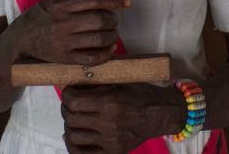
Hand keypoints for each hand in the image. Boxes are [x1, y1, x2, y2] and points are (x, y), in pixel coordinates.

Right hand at [14, 0, 128, 65]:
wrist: (19, 42)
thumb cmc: (43, 17)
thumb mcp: (61, 0)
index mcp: (60, 4)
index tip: (126, 1)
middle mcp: (61, 23)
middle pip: (100, 19)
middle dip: (113, 19)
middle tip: (112, 19)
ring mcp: (63, 43)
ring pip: (100, 39)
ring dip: (113, 35)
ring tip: (111, 32)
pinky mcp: (64, 59)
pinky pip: (93, 58)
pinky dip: (107, 53)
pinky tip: (109, 48)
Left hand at [62, 83, 186, 152]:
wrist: (162, 113)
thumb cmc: (142, 95)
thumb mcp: (121, 82)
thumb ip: (98, 83)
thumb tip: (74, 81)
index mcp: (111, 102)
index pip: (74, 101)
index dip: (67, 94)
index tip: (70, 91)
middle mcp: (109, 123)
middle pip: (71, 118)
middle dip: (67, 108)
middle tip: (72, 104)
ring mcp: (111, 140)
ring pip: (73, 136)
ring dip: (70, 125)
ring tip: (75, 119)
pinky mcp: (113, 151)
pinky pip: (82, 153)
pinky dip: (73, 144)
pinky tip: (75, 135)